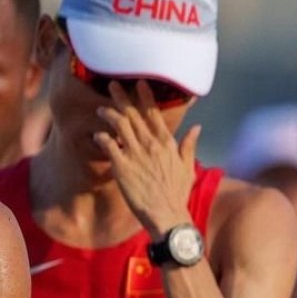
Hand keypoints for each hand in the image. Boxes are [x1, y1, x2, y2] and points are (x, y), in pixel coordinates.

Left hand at [93, 80, 200, 240]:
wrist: (167, 215)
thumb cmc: (177, 194)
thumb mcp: (187, 167)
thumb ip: (189, 145)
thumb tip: (197, 127)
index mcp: (167, 143)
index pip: (154, 114)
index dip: (145, 97)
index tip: (139, 82)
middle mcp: (151, 145)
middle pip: (133, 115)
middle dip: (122, 97)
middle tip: (112, 83)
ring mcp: (136, 155)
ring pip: (120, 126)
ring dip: (109, 114)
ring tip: (100, 108)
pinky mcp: (122, 167)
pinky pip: (109, 146)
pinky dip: (102, 137)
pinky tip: (97, 134)